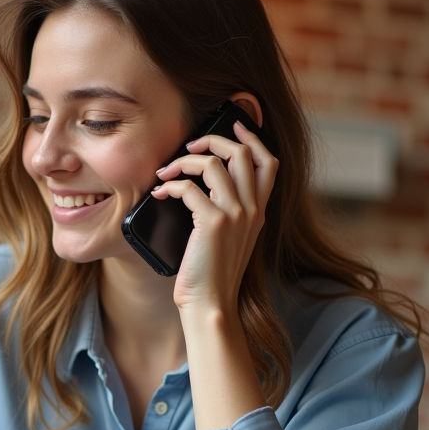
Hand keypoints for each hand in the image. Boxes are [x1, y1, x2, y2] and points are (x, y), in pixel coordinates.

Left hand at [151, 120, 277, 313]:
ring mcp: (235, 215)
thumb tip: (201, 186)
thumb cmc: (211, 275)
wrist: (210, 304)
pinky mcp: (213, 223)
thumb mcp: (230, 240)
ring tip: (166, 171)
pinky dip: (170, 185)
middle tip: (190, 144)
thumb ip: (230, 214)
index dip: (253, 138)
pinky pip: (189, 187)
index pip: (268, 162)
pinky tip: (159, 193)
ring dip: (184, 160)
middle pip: (242, 153)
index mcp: (259, 212)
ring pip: (214, 163)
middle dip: (214, 138)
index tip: (235, 125)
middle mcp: (252, 209)